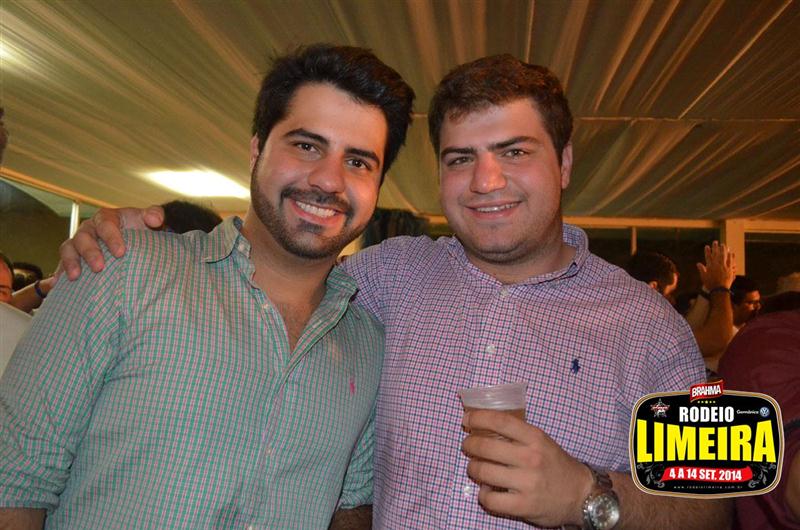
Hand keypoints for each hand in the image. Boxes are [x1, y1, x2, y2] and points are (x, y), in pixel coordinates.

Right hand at [59, 206, 163, 279]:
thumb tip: (155, 220)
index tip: (121, 252)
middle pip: (83, 238)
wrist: (134, 242)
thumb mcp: (149, 220)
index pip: (106, 224)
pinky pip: (61, 264)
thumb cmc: (140, 230)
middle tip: (99, 268)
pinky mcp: (73, 259)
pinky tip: (58, 285)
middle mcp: (89, 230)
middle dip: (90, 252)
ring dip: (70, 263)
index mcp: (106, 218)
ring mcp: (79, 244)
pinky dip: (59, 274)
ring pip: (68, 249)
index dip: (111, 237)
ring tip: (75, 277)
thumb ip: (155, 215)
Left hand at [461, 410, 591, 526]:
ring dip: (473, 469)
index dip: (478, 418)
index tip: (467, 420)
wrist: (580, 494)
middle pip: (485, 446)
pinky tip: (487, 490)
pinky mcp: (524, 505)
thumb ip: (517, 434)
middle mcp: (531, 458)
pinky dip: (483, 495)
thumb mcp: (542, 441)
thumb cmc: (555, 465)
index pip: (501, 421)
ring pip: (483, 472)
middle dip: (469, 445)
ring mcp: (527, 482)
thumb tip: (482, 426)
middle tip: (467, 446)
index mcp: (535, 438)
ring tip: (475, 468)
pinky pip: (490, 499)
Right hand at [696, 241, 735, 290]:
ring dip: (724, 250)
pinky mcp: (729, 269)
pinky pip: (730, 261)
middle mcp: (717, 265)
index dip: (707, 251)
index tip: (707, 246)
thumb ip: (701, 269)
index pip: (708, 257)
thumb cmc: (710, 284)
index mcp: (710, 266)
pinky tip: (732, 253)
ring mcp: (724, 267)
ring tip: (724, 245)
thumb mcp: (703, 277)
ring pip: (724, 256)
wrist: (719, 290)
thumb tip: (698, 263)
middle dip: (716, 247)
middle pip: (716, 254)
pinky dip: (731, 256)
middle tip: (716, 242)